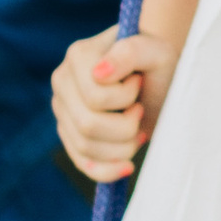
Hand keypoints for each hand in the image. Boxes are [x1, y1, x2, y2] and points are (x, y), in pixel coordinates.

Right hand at [52, 24, 180, 182]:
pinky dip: (106, 170)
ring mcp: (63, 110)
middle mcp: (62, 82)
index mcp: (78, 56)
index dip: (125, 98)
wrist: (158, 76)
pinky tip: (127, 166)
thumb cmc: (158, 60)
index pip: (95, 97)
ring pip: (85, 147)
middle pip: (87, 125)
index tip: (139, 82)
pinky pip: (82, 163)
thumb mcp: (154, 50)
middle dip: (125, 127)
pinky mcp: (70, 133)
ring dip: (123, 147)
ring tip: (138, 128)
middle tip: (141, 110)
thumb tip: (99, 74)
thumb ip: (128, 53)